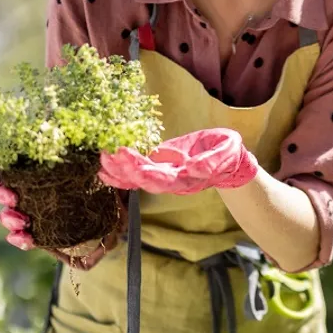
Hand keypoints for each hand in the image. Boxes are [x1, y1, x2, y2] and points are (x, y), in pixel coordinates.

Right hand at [0, 160, 123, 270]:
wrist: (123, 214)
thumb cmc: (109, 181)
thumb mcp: (105, 161)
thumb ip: (101, 151)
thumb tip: (104, 147)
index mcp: (40, 170)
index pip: (9, 166)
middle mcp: (33, 192)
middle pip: (5, 192)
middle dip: (2, 195)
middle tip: (11, 196)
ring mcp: (37, 214)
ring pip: (11, 217)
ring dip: (9, 219)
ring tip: (21, 220)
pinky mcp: (45, 237)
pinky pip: (27, 239)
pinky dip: (21, 240)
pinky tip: (25, 238)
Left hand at [98, 128, 259, 195]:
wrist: (228, 163)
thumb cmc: (229, 155)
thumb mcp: (227, 151)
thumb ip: (212, 160)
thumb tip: (192, 168)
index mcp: (188, 179)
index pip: (162, 179)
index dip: (143, 171)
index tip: (128, 157)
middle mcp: (172, 181)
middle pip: (144, 180)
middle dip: (125, 168)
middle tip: (109, 151)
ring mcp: (164, 175)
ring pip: (137, 177)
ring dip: (118, 169)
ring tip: (103, 156)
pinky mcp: (160, 166)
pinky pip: (136, 172)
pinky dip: (119, 171)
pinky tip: (104, 166)